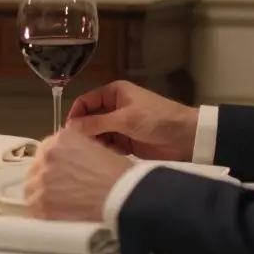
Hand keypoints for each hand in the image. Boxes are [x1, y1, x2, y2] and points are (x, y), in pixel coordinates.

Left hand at [24, 129, 132, 221]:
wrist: (123, 198)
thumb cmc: (118, 176)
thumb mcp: (98, 148)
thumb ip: (77, 149)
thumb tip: (70, 157)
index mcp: (61, 139)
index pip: (46, 150)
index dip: (54, 163)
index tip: (60, 173)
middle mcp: (47, 157)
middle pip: (36, 169)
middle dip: (46, 179)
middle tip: (62, 190)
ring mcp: (42, 181)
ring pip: (31, 189)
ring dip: (42, 195)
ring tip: (60, 204)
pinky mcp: (41, 205)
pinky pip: (34, 209)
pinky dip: (44, 212)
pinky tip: (59, 215)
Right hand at [66, 80, 197, 160]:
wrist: (186, 138)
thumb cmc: (156, 120)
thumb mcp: (125, 119)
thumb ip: (97, 123)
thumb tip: (69, 128)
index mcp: (114, 93)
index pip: (86, 102)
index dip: (75, 115)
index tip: (67, 132)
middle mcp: (114, 107)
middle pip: (90, 119)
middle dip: (83, 132)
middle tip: (74, 148)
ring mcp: (120, 125)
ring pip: (98, 134)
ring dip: (93, 143)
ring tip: (88, 155)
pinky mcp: (127, 142)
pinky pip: (108, 146)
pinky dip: (104, 151)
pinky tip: (101, 159)